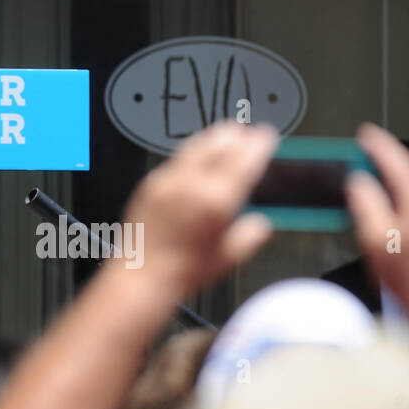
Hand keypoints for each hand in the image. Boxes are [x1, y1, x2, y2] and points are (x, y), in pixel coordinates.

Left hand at [121, 120, 277, 298]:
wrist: (142, 275)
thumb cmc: (183, 271)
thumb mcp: (229, 257)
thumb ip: (250, 236)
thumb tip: (260, 225)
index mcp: (216, 200)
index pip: (244, 160)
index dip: (259, 144)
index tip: (267, 135)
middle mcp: (191, 184)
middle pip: (219, 144)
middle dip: (237, 135)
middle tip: (248, 132)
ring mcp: (167, 181)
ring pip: (195, 146)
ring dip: (214, 138)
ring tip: (226, 136)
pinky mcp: (150, 183)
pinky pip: (175, 159)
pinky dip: (192, 152)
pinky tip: (196, 157)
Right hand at [347, 122, 408, 342]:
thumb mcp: (372, 238)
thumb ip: (363, 202)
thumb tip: (357, 182)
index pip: (397, 160)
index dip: (377, 144)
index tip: (366, 134)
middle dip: (385, 164)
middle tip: (362, 157)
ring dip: (394, 185)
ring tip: (370, 186)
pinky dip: (403, 201)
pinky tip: (390, 212)